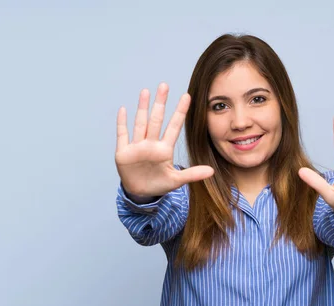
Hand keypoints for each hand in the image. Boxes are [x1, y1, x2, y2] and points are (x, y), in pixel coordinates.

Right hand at [115, 83, 213, 199]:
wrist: (140, 193)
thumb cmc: (159, 184)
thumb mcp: (176, 180)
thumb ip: (192, 174)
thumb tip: (212, 171)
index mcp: (164, 149)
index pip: (174, 127)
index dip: (180, 112)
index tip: (187, 96)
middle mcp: (151, 144)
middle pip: (156, 120)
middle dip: (160, 103)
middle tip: (165, 85)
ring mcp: (137, 147)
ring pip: (140, 123)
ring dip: (142, 108)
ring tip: (146, 91)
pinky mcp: (124, 153)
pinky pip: (122, 135)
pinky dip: (122, 123)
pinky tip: (123, 110)